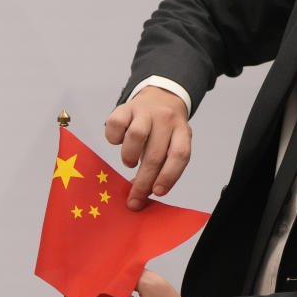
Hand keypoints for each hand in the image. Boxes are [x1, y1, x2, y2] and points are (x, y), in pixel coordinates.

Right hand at [105, 86, 191, 210]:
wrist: (159, 98)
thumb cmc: (162, 131)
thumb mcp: (170, 145)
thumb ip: (160, 167)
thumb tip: (139, 193)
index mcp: (182, 131)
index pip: (180, 155)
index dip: (169, 176)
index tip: (157, 193)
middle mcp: (166, 119)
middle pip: (155, 154)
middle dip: (143, 181)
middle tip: (133, 199)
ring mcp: (145, 111)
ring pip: (136, 135)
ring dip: (130, 156)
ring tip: (129, 162)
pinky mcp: (125, 108)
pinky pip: (115, 124)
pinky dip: (114, 139)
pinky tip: (119, 142)